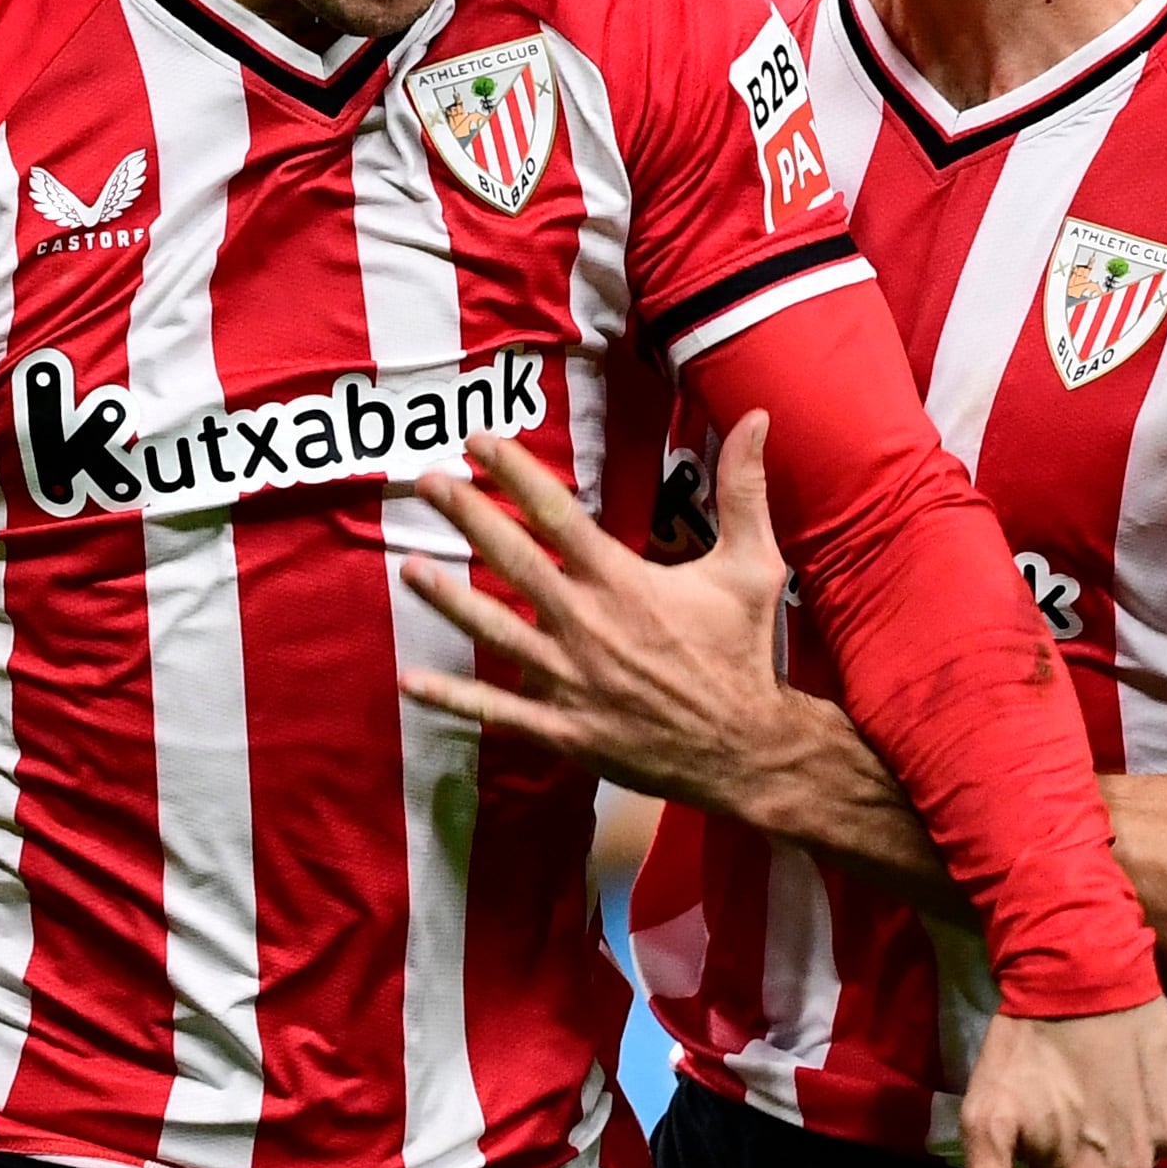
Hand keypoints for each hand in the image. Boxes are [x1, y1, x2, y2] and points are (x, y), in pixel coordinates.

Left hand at [400, 422, 805, 815]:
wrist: (746, 748)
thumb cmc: (745, 653)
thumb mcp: (753, 565)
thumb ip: (744, 491)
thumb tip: (758, 419)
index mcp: (623, 582)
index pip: (557, 515)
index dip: (514, 474)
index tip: (478, 442)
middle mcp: (586, 625)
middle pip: (513, 561)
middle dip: (467, 517)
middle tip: (427, 482)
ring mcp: (569, 679)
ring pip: (494, 632)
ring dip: (447, 599)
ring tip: (408, 568)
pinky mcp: (563, 727)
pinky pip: (499, 711)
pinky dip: (454, 697)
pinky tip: (411, 681)